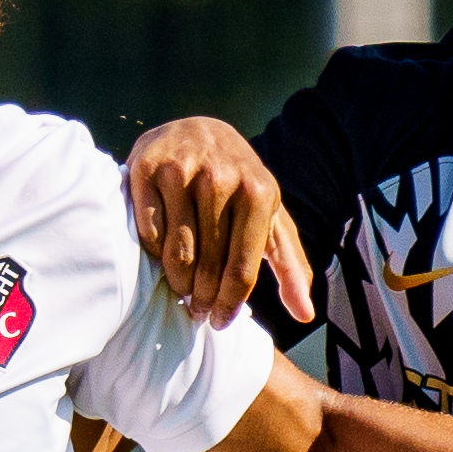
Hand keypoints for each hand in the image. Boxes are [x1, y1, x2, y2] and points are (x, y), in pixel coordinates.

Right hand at [125, 115, 313, 325]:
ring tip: (182, 288)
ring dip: (178, 283)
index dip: (229, 305)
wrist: (199, 130)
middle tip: (197, 310)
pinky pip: (149, 234)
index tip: (219, 321)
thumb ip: (290, 266)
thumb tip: (306, 314)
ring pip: (176, 255)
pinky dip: (155, 254)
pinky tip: (163, 255)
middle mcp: (220, 178)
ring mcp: (181, 172)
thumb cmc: (240, 186)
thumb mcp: (271, 219)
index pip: (241, 271)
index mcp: (258, 192)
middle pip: (207, 267)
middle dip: (202, 299)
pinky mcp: (146, 170)